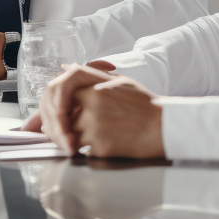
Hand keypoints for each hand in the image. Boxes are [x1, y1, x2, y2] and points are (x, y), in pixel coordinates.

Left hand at [31, 63, 164, 159]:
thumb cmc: (144, 104)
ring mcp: (95, 127)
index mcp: (94, 88)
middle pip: (60, 117)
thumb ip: (91, 76)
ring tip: (87, 139)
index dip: (55, 104)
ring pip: (68, 136)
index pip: (59, 92)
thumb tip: (66, 67)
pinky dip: (88, 150)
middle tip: (65, 132)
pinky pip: (83, 150)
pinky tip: (103, 145)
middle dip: (58, 126)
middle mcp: (91, 106)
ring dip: (73, 140)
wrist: (163, 126)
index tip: (58, 112)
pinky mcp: (100, 147)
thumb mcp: (119, 81)